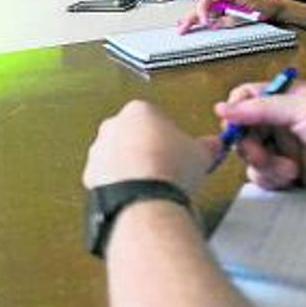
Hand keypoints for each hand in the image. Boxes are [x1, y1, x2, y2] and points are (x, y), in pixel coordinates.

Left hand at [83, 100, 216, 193]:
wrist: (144, 196)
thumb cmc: (169, 168)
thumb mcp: (201, 153)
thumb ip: (207, 146)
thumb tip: (214, 147)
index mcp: (139, 110)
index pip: (155, 117)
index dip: (169, 136)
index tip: (178, 150)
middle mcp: (113, 126)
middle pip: (132, 135)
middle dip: (147, 149)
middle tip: (166, 167)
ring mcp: (99, 150)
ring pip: (117, 156)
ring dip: (132, 168)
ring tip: (153, 184)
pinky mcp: (91, 174)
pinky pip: (108, 177)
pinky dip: (120, 185)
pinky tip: (137, 194)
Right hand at [177, 0, 279, 33]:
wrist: (271, 8)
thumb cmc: (262, 7)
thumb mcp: (247, 14)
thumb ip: (229, 19)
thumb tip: (214, 23)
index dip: (203, 10)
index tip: (205, 22)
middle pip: (201, 5)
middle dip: (191, 17)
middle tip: (182, 28)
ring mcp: (220, 3)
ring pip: (201, 10)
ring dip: (191, 19)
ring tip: (181, 28)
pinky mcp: (221, 10)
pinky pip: (206, 14)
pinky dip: (197, 20)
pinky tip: (188, 24)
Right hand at [214, 84, 305, 200]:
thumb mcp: (305, 108)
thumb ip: (262, 108)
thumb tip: (222, 108)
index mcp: (287, 97)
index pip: (246, 97)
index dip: (235, 112)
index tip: (234, 127)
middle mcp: (283, 121)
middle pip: (243, 130)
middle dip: (247, 144)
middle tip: (261, 154)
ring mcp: (287, 148)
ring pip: (251, 156)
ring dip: (262, 165)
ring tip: (287, 169)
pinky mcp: (292, 173)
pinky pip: (264, 176)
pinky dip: (270, 179)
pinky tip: (291, 178)